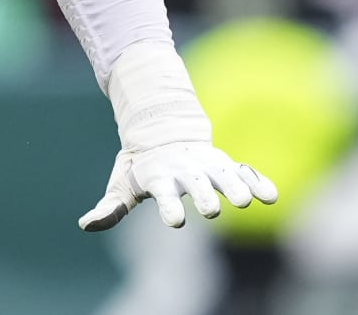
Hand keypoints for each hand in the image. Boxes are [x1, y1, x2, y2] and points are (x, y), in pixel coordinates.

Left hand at [78, 141, 276, 230]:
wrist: (162, 134)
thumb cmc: (140, 168)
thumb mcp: (122, 184)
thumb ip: (109, 207)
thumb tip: (85, 225)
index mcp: (159, 175)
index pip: (164, 191)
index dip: (169, 205)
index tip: (175, 221)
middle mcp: (186, 170)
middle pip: (196, 183)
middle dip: (203, 195)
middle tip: (211, 210)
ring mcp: (207, 166)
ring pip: (224, 174)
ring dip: (234, 187)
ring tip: (245, 201)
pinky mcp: (226, 165)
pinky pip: (245, 172)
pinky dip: (258, 182)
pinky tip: (272, 196)